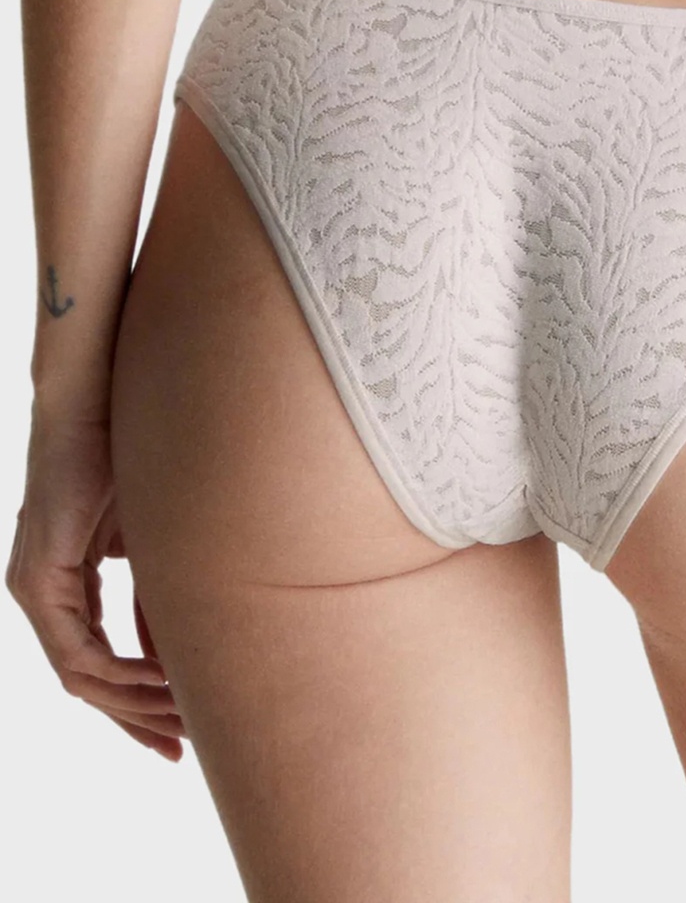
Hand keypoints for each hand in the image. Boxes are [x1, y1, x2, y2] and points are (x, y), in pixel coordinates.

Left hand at [6, 409, 185, 759]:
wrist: (94, 404)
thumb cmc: (125, 456)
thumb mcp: (149, 540)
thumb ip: (156, 594)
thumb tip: (177, 648)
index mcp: (63, 586)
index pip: (98, 663)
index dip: (138, 700)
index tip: (179, 725)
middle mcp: (40, 597)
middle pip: (86, 685)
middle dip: (135, 720)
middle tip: (178, 750)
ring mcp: (33, 591)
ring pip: (80, 678)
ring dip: (134, 702)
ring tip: (182, 716)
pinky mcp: (38, 581)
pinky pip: (75, 654)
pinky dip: (119, 674)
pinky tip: (159, 681)